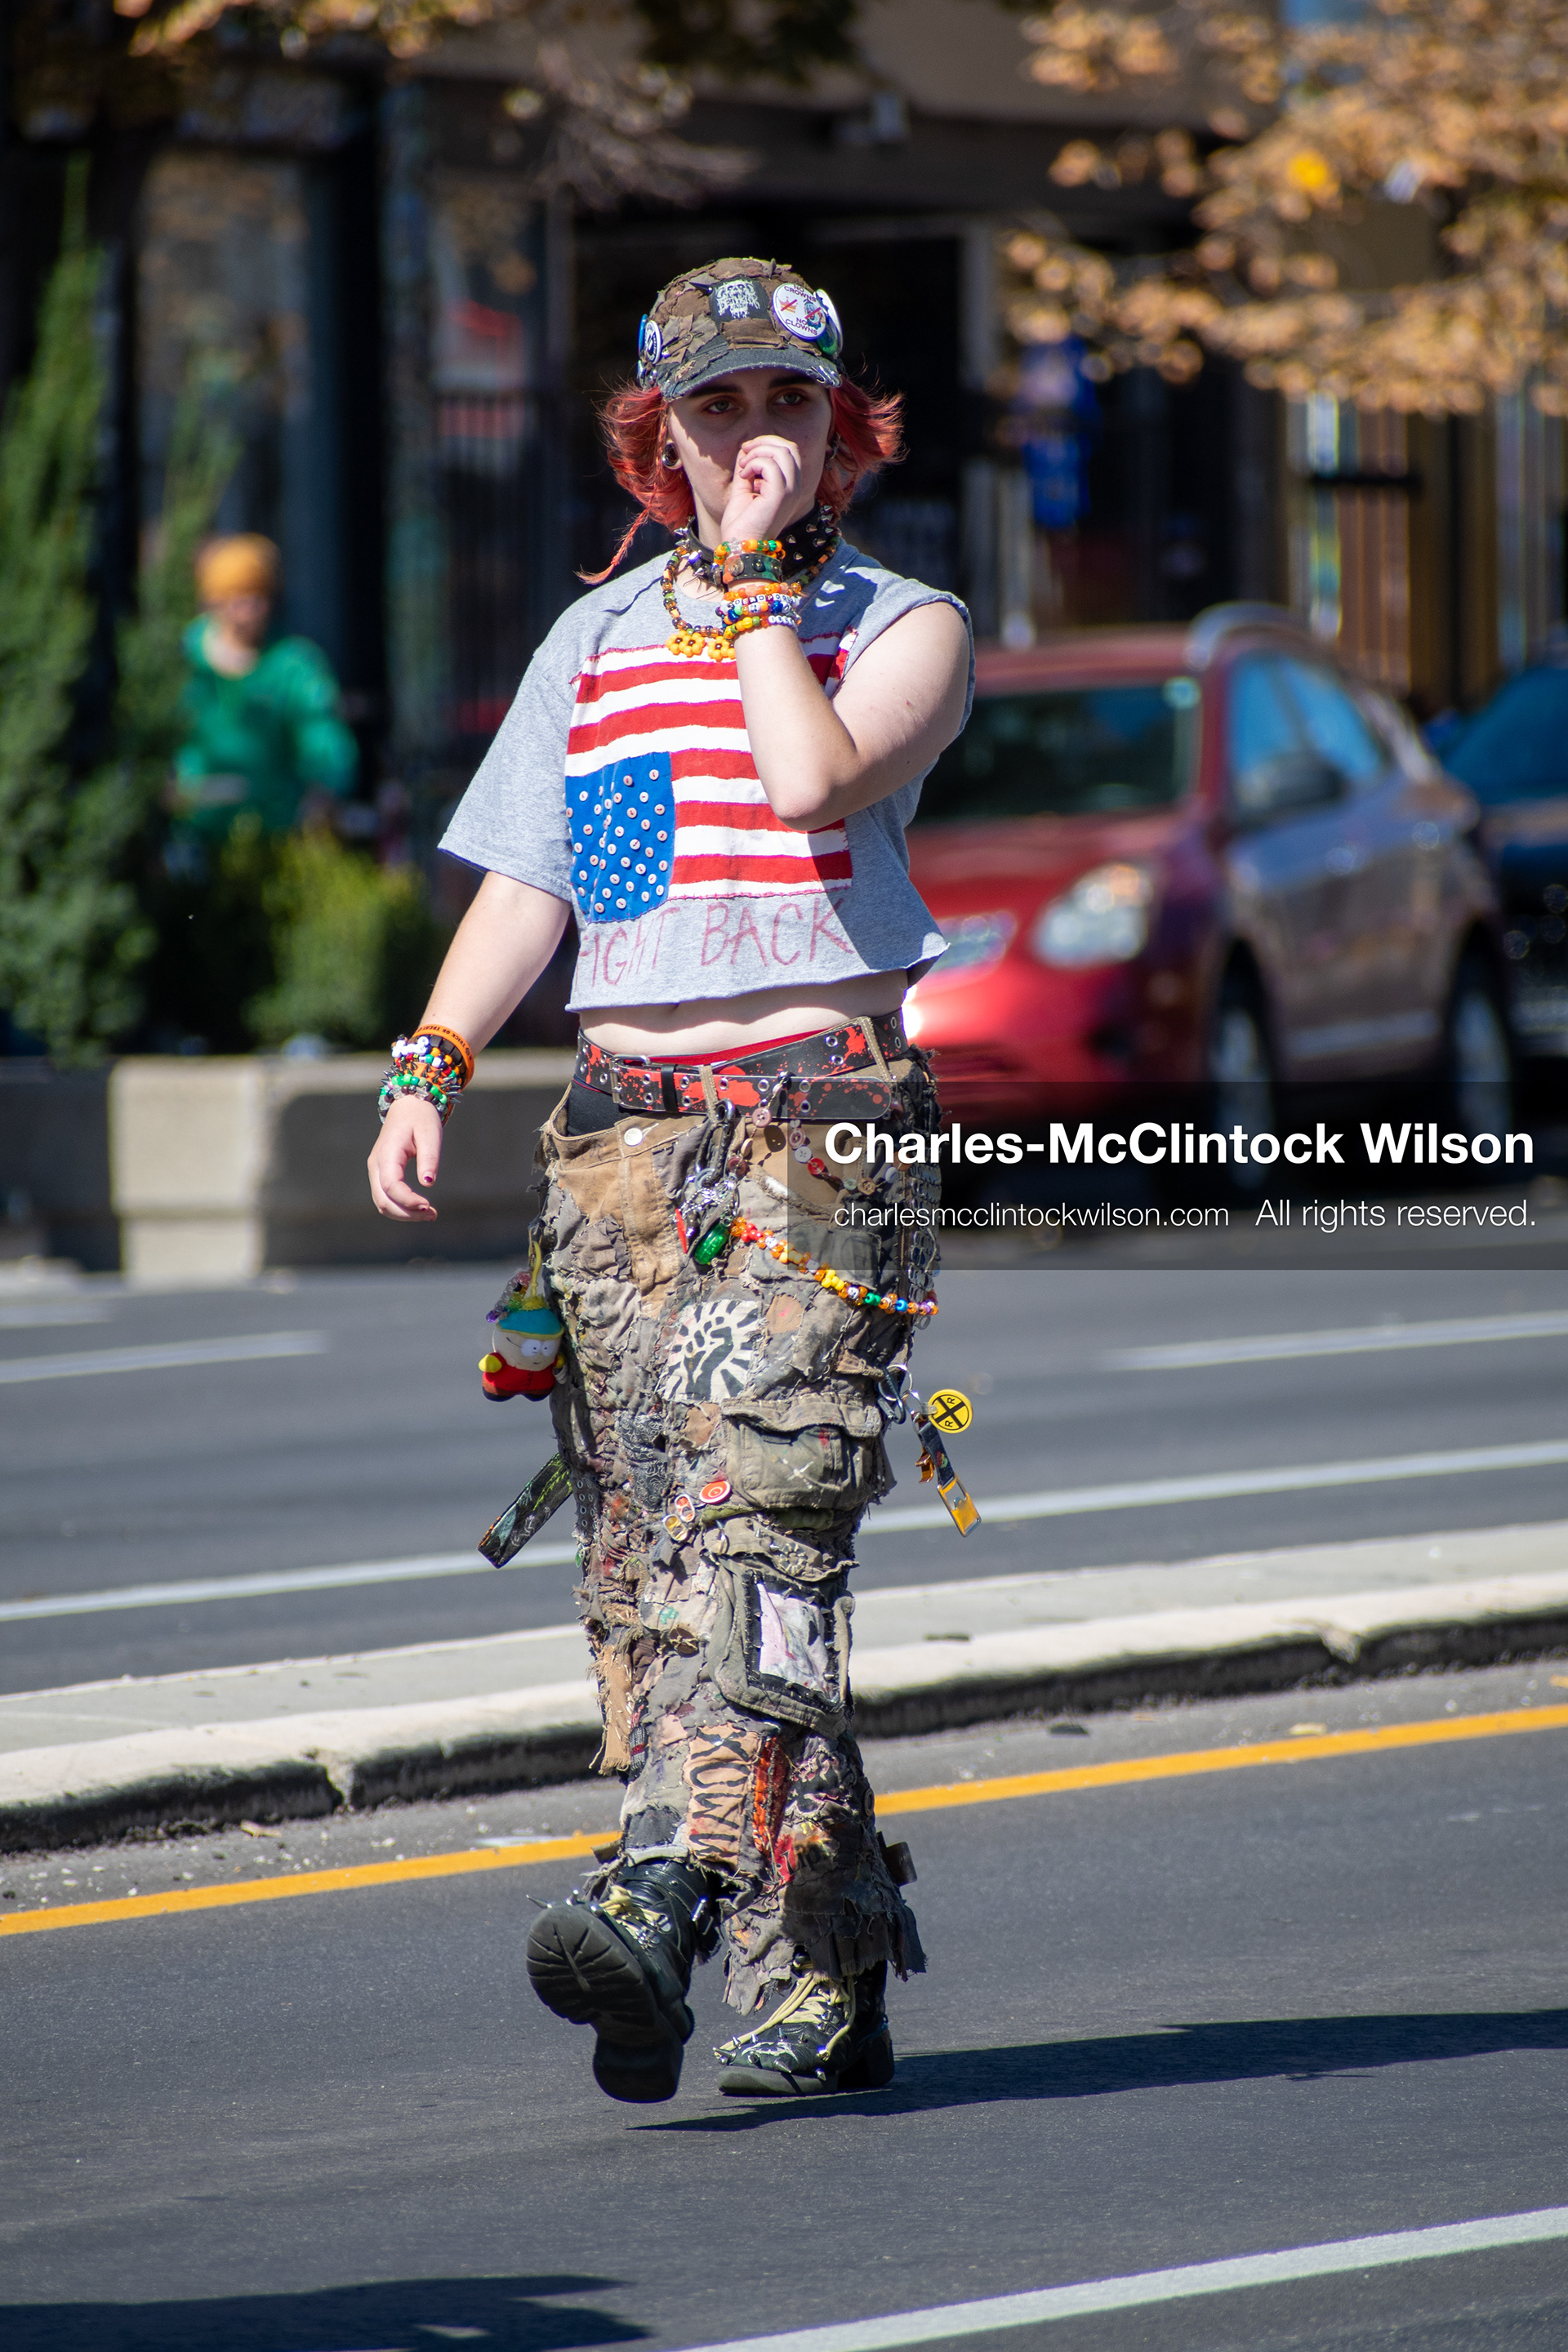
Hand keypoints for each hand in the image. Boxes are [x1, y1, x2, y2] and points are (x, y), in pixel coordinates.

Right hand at [368, 1096, 443, 1219]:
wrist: (407, 1106)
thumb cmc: (420, 1118)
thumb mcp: (430, 1134)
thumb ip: (429, 1158)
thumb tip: (428, 1183)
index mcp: (387, 1153)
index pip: (391, 1186)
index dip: (408, 1201)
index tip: (429, 1206)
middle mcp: (376, 1165)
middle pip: (383, 1201)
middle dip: (407, 1213)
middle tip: (433, 1214)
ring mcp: (376, 1170)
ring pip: (382, 1203)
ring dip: (404, 1213)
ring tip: (430, 1214)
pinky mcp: (381, 1174)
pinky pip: (386, 1197)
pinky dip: (401, 1207)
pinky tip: (420, 1207)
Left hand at [718, 433, 810, 545]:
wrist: (740, 548)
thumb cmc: (742, 523)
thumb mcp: (745, 488)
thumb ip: (749, 468)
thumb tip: (746, 447)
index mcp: (791, 486)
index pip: (789, 451)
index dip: (767, 443)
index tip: (745, 451)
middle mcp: (796, 488)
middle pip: (789, 447)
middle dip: (763, 442)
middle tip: (744, 453)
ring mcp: (791, 491)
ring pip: (782, 452)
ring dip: (757, 452)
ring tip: (742, 467)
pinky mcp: (781, 495)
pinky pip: (770, 465)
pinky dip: (753, 464)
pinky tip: (744, 476)